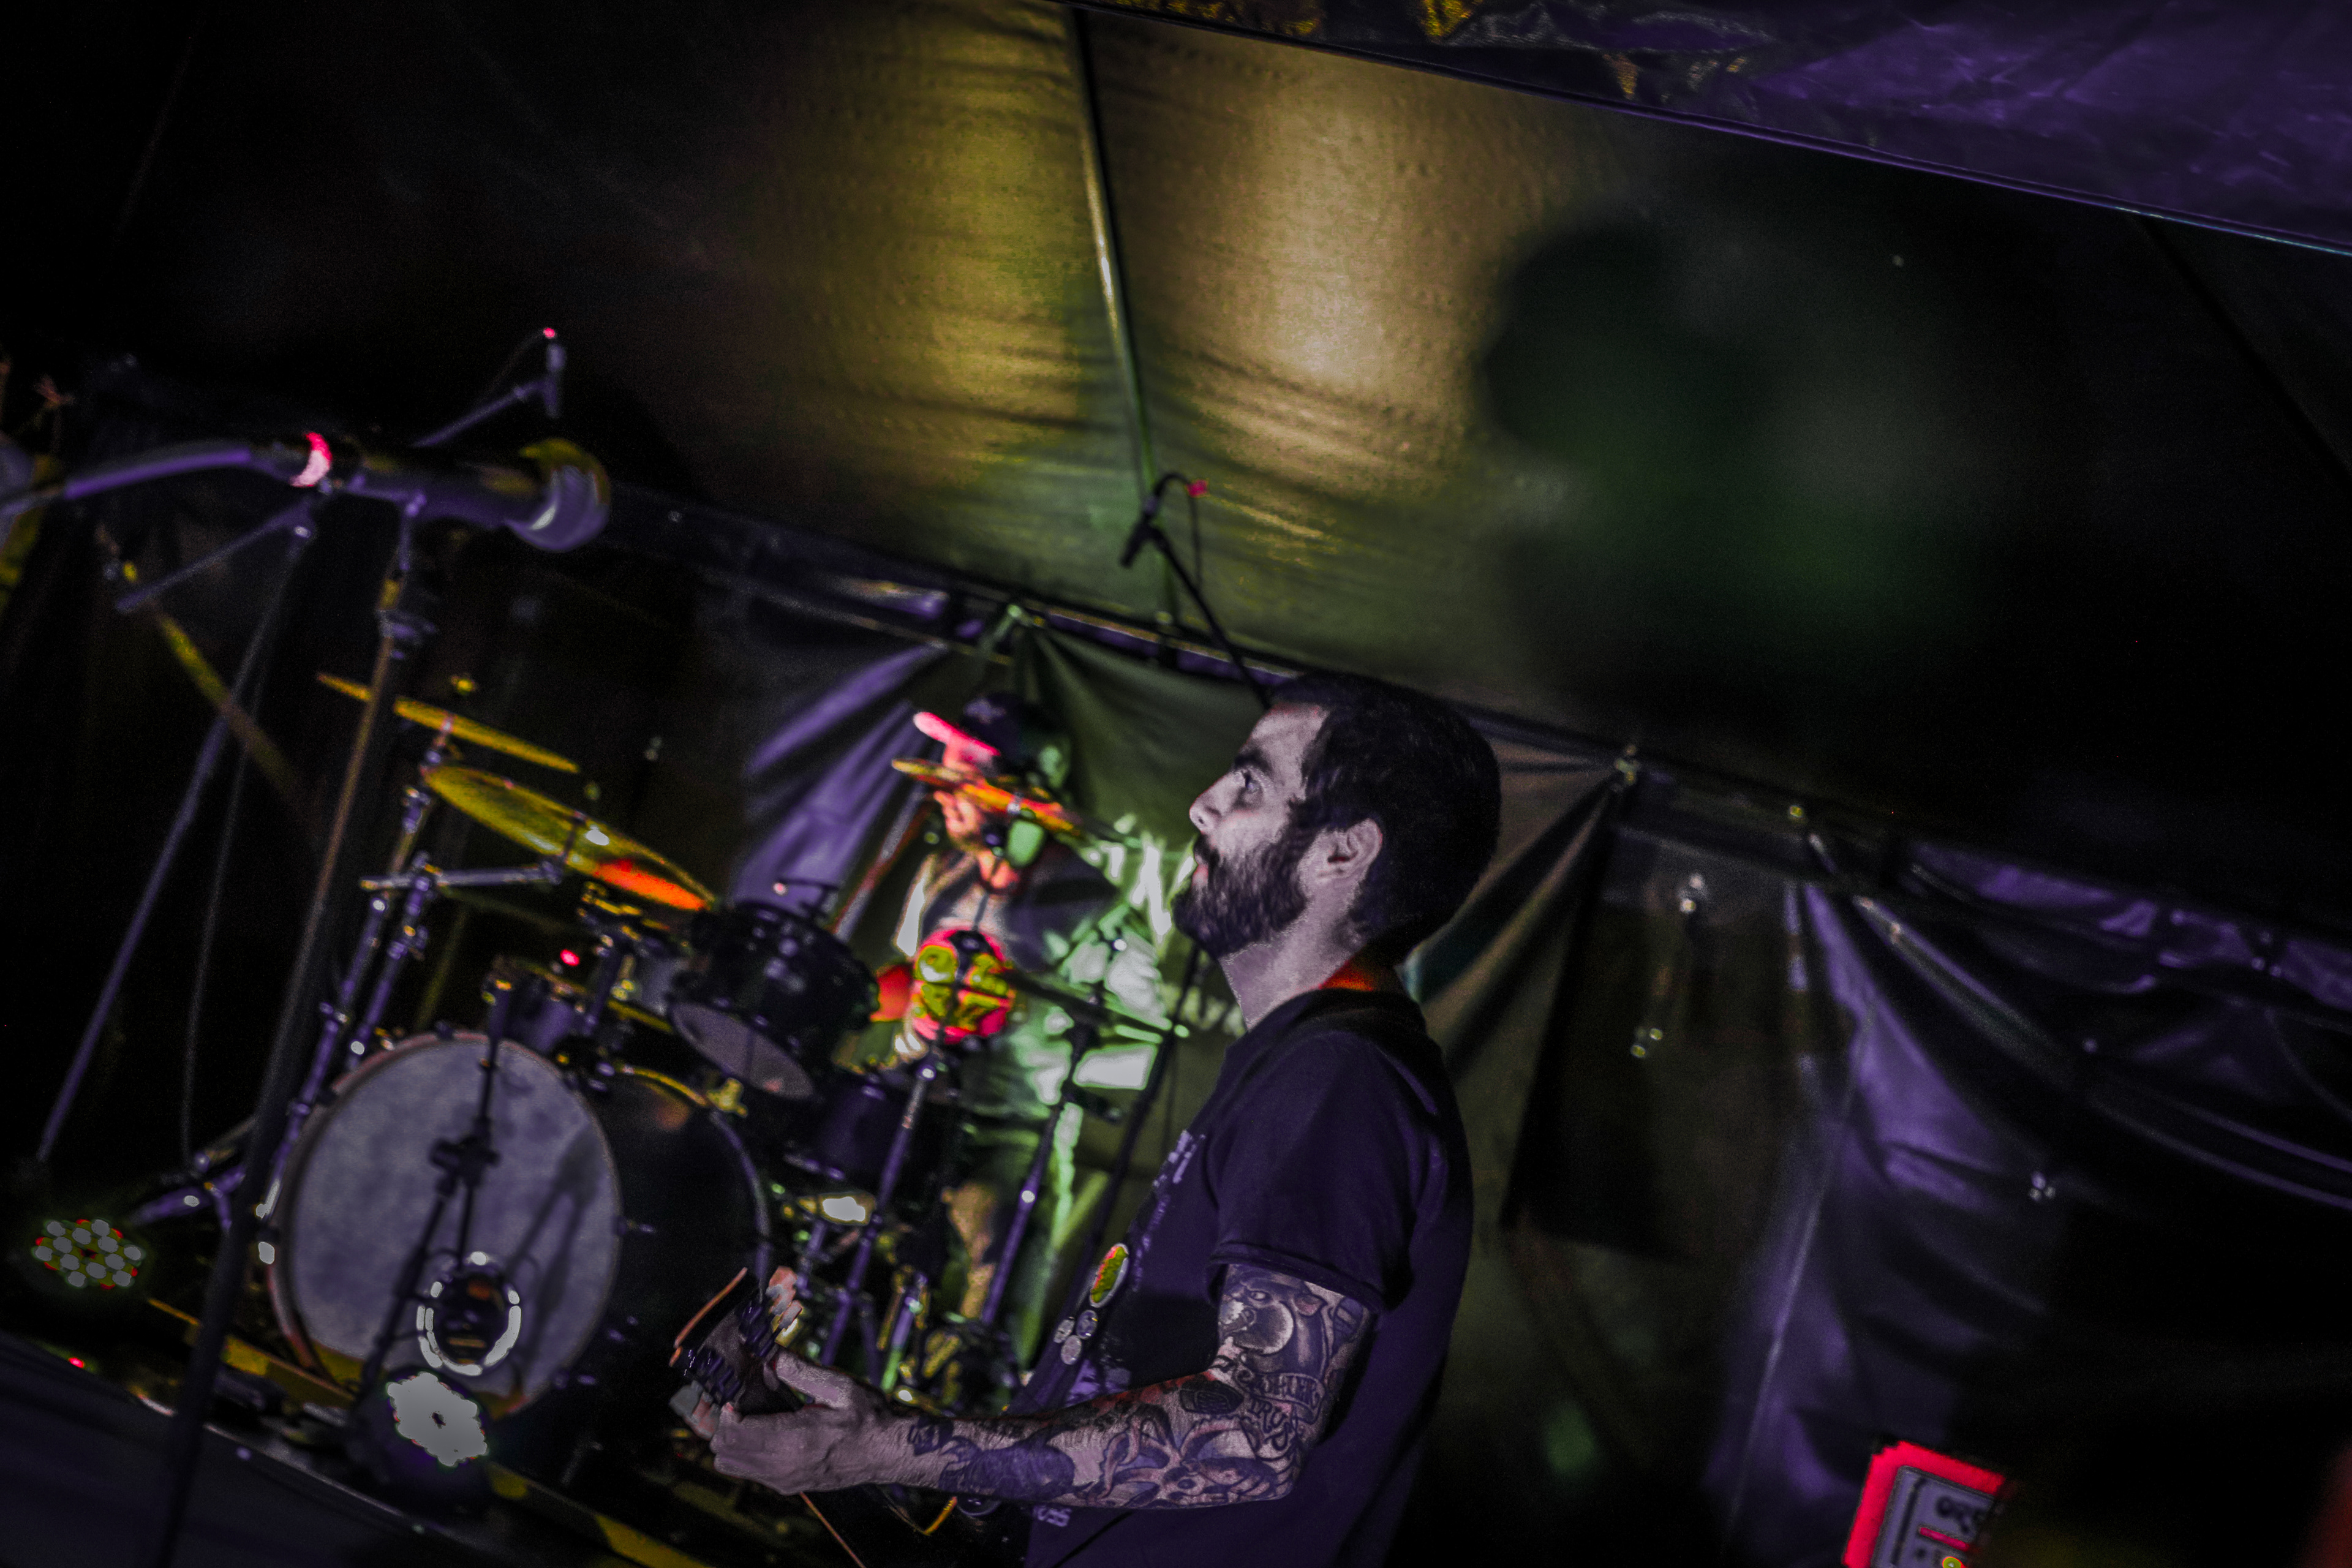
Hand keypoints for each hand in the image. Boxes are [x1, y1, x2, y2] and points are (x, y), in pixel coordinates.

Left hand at [709, 1356, 899, 1493]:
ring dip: (732, 1440)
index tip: (739, 1395)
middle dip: (724, 1425)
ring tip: (752, 1417)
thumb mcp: (839, 1387)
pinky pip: (748, 1472)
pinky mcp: (788, 1486)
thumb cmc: (868, 1419)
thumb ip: (800, 1371)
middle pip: (724, 1452)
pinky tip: (767, 1432)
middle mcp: (783, 1466)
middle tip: (742, 1404)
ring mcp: (784, 1480)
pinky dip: (745, 1452)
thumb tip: (770, 1355)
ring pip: (730, 1465)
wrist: (888, 1453)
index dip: (727, 1412)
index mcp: (794, 1440)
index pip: (733, 1434)